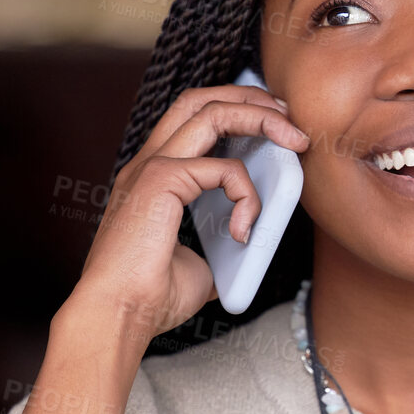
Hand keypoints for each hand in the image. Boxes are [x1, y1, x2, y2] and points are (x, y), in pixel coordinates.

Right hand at [69, 80, 308, 341]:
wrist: (119, 316)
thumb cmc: (152, 298)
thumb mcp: (202, 263)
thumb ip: (224, 242)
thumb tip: (254, 239)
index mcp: (154, 177)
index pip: (193, 118)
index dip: (235, 110)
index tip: (276, 125)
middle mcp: (148, 162)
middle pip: (200, 99)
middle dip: (251, 98)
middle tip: (290, 116)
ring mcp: (151, 166)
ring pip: (211, 111)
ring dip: (260, 118)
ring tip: (295, 139)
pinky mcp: (160, 180)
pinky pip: (225, 169)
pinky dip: (247, 195)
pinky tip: (243, 232)